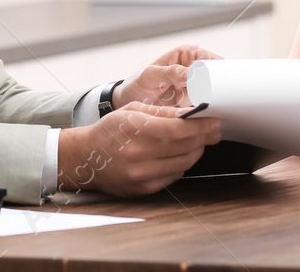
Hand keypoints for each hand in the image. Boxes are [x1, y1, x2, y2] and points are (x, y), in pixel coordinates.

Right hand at [57, 102, 221, 195]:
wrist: (85, 157)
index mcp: (136, 130)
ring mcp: (142, 175)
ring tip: (199, 140)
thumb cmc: (109, 130)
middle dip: (204, 137)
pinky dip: (182, 164)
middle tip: (213, 129)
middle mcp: (139, 154)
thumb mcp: (132, 110)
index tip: (214, 121)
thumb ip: (162, 112)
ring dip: (196, 151)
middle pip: (185, 147)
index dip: (201, 126)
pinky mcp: (144, 189)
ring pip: (183, 163)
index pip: (179, 129)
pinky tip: (181, 154)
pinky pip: (174, 176)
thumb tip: (190, 113)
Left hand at [112, 44, 221, 109]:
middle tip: (203, 99)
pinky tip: (195, 118)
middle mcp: (193, 71)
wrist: (126, 105)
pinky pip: (202, 110)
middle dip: (212, 90)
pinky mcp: (192, 107)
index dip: (216, 69)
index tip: (216, 81)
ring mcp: (193, 90)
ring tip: (195, 110)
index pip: (208, 58)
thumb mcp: (149, 76)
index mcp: (185, 55)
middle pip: (214, 79)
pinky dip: (201, 115)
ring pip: (210, 96)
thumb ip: (169, 73)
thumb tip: (189, 74)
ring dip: (206, 104)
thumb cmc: (136, 85)